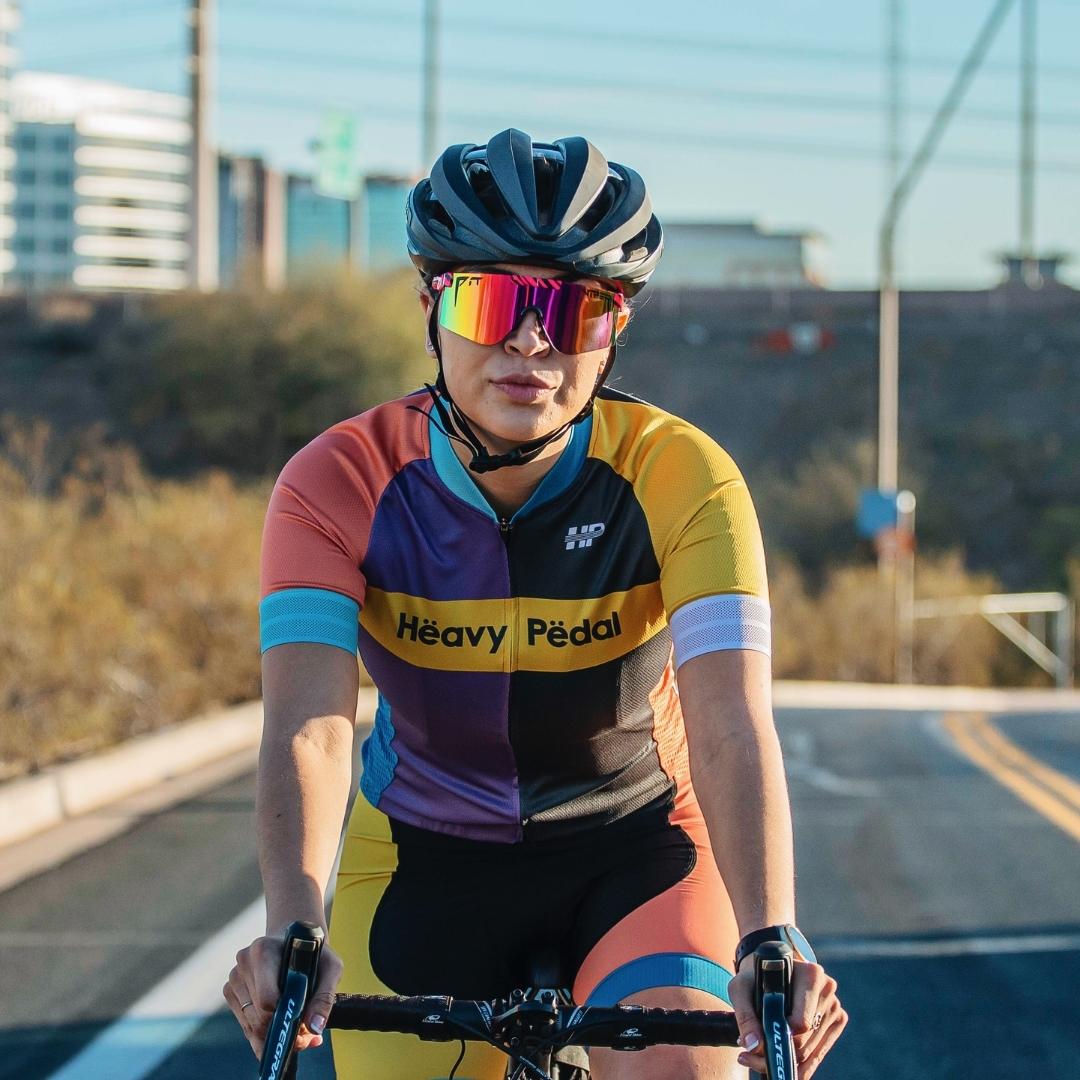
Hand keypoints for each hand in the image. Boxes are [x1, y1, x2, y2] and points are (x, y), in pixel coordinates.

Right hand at [223, 930, 343, 1058]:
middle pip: (258, 1017)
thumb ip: (325, 996)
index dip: (285, 1016)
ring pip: (251, 1026)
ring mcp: (235, 978)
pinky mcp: (231, 991)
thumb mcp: (331, 967)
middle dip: (282, 1033)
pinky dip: (264, 1035)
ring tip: (299, 1032)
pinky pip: (245, 1026)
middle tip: (306, 1038)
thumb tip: (315, 1027)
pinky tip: (283, 1026)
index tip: (304, 1024)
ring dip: (275, 1037)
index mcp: (263, 950)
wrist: (296, 941)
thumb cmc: (314, 953)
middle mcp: (244, 962)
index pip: (267, 999)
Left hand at [728, 957, 846, 1077]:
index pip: (801, 1023)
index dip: (778, 1038)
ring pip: (810, 1053)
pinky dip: (797, 1064)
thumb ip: (745, 1016)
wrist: (770, 967)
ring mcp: (833, 1006)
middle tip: (748, 1056)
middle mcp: (827, 990)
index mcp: (811, 975)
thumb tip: (753, 1046)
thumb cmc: (755, 976)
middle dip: (777, 1054)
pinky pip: (818, 1054)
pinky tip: (778, 1059)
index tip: (755, 1046)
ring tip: (757, 1057)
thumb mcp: (741, 988)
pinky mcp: (836, 1020)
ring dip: (785, 1061)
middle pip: (804, 1042)